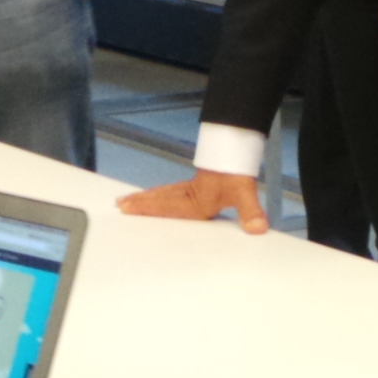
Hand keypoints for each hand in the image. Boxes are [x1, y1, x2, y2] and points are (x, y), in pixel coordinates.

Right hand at [118, 170, 268, 234]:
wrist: (238, 149)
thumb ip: (251, 211)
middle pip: (160, 199)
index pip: (168, 207)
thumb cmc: (236, 171)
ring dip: (146, 197)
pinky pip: (171, 191)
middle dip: (140, 202)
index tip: (129, 208)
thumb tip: (257, 228)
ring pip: (163, 193)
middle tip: (120, 204)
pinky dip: (159, 194)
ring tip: (128, 200)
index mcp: (196, 201)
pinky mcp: (196, 184)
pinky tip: (156, 197)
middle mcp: (189, 195)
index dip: (148, 208)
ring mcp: (191, 189)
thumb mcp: (244, 190)